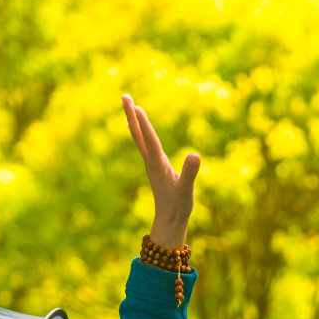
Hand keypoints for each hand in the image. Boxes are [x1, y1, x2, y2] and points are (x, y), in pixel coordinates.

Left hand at [123, 93, 199, 249]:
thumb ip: (189, 172)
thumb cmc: (178, 207)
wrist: (169, 223)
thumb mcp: (186, 190)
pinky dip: (140, 133)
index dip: (144, 123)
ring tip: (129, 105)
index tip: (136, 106)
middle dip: (131, 115)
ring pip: (139, 138)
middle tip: (124, 96)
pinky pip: (144, 145)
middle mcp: (151, 162)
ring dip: (134, 121)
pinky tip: (138, 129)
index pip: (149, 139)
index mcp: (157, 165)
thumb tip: (194, 155)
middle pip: (138, 134)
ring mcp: (151, 165)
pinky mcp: (155, 168)